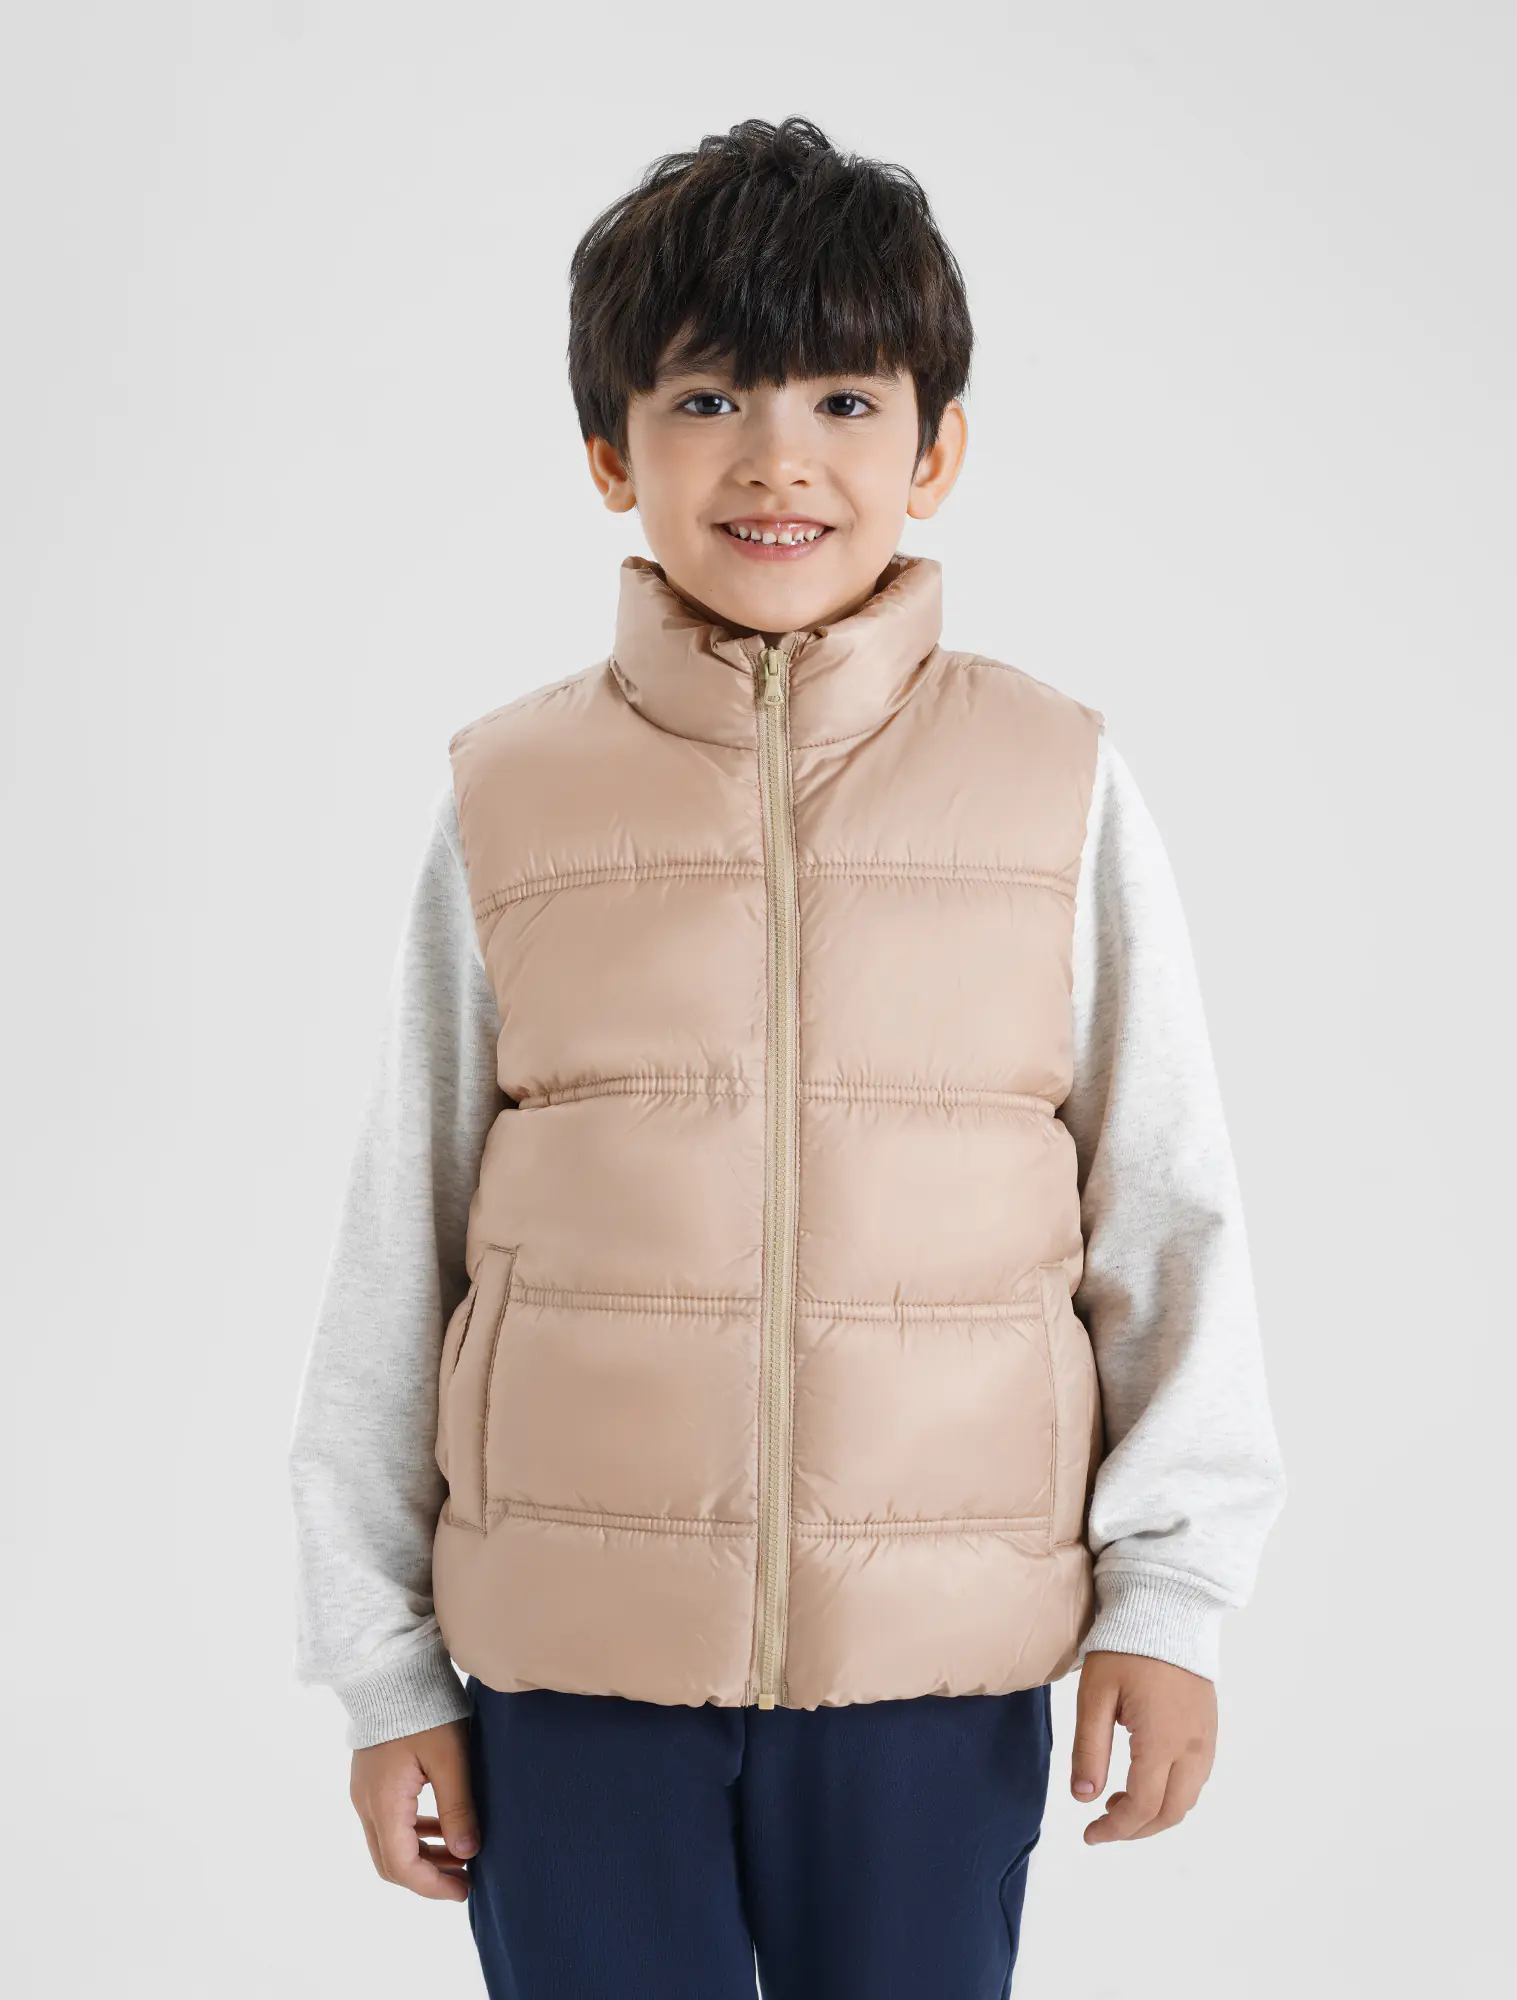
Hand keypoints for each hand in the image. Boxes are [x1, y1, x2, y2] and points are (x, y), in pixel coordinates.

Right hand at [350, 1718, 479, 1899]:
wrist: (391, 1668)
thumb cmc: (423, 1708)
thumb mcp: (450, 1757)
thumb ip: (458, 1807)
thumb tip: (468, 1853)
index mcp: (384, 1803)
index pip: (402, 1866)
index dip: (433, 1886)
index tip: (464, 1889)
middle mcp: (366, 1803)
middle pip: (391, 1861)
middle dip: (427, 1876)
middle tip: (464, 1878)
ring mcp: (365, 1791)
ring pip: (389, 1842)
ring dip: (422, 1855)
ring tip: (461, 1854)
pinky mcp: (372, 1779)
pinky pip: (389, 1820)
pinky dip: (414, 1832)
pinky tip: (442, 1826)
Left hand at [1069, 1650, 1216, 1842]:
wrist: (1166, 1607)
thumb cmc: (1125, 1647)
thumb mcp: (1095, 1695)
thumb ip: (1089, 1749)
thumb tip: (1084, 1799)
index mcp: (1162, 1741)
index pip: (1143, 1807)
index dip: (1115, 1829)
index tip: (1089, 1834)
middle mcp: (1192, 1747)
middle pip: (1171, 1812)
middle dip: (1137, 1828)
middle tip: (1103, 1824)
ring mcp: (1206, 1738)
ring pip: (1187, 1798)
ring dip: (1156, 1813)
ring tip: (1118, 1802)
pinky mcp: (1209, 1727)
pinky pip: (1196, 1777)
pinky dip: (1172, 1792)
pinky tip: (1145, 1779)